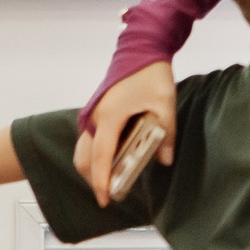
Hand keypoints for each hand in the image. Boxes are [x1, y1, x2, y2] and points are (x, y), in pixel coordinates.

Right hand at [76, 62, 174, 207]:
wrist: (139, 51)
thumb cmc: (151, 75)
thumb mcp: (165, 105)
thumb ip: (166, 134)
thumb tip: (165, 161)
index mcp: (109, 117)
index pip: (101, 156)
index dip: (101, 180)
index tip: (106, 199)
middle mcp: (94, 118)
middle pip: (84, 159)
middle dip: (95, 180)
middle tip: (112, 195)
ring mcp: (92, 115)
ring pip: (83, 151)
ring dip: (93, 169)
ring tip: (112, 183)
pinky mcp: (95, 113)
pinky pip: (89, 141)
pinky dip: (96, 156)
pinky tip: (114, 163)